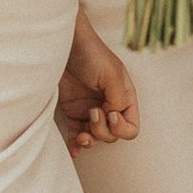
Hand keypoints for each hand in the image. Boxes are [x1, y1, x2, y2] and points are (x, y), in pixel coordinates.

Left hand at [58, 13, 139, 154]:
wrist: (62, 45)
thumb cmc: (90, 52)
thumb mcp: (111, 73)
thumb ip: (118, 98)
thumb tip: (115, 118)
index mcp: (124, 96)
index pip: (131, 126)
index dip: (122, 128)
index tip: (110, 114)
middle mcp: (109, 105)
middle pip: (113, 135)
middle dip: (102, 131)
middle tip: (91, 114)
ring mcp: (90, 110)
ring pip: (95, 137)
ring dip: (89, 141)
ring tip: (80, 136)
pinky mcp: (72, 111)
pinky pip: (76, 134)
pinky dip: (75, 144)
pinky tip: (73, 148)